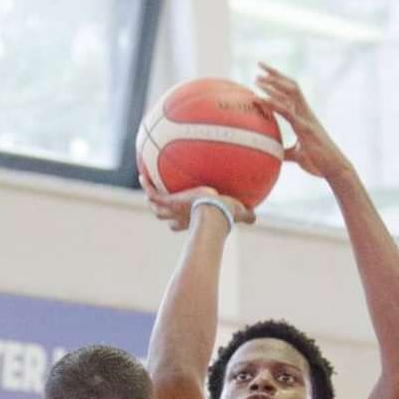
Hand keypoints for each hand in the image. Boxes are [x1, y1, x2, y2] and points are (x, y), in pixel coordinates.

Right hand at [141, 181, 256, 231]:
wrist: (212, 214)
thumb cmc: (224, 216)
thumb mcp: (237, 212)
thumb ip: (245, 214)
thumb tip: (256, 217)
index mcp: (190, 220)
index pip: (179, 224)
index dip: (178, 222)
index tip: (179, 219)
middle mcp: (178, 216)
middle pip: (163, 217)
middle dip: (162, 212)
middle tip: (161, 204)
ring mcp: (170, 209)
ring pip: (154, 206)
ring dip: (150, 198)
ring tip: (147, 185)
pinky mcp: (166, 200)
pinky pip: (151, 191)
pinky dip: (146, 184)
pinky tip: (142, 174)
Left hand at [253, 65, 355, 185]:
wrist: (333, 169)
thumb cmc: (318, 162)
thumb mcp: (297, 156)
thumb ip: (286, 151)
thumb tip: (273, 154)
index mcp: (304, 116)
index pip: (291, 92)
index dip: (280, 79)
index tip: (265, 72)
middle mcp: (305, 113)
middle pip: (291, 85)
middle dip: (275, 73)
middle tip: (259, 65)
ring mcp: (306, 118)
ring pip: (289, 93)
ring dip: (272, 84)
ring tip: (257, 79)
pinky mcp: (305, 127)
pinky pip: (286, 111)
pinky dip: (272, 103)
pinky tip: (259, 99)